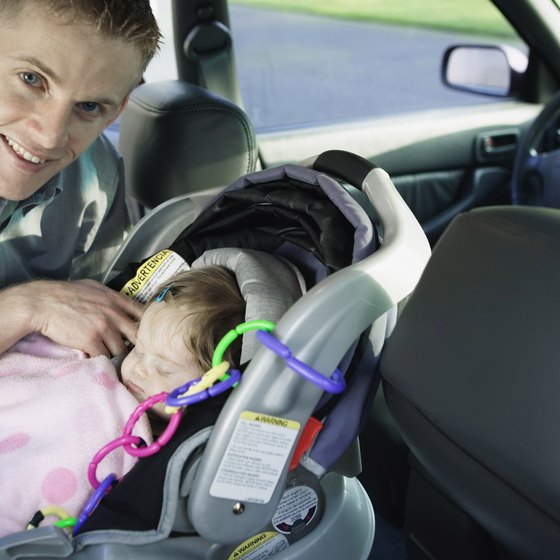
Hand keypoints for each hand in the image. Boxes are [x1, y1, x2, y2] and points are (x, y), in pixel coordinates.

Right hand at [1, 279, 142, 357]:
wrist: (43, 303)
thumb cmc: (65, 293)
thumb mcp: (93, 288)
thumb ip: (110, 296)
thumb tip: (120, 303)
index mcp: (116, 299)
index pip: (142, 314)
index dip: (145, 326)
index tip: (145, 334)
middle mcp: (114, 313)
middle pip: (137, 335)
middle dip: (136, 345)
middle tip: (134, 353)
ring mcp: (104, 328)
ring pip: (121, 349)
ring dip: (117, 355)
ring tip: (114, 359)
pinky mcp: (91, 341)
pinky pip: (104, 357)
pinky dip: (103, 361)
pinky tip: (100, 361)